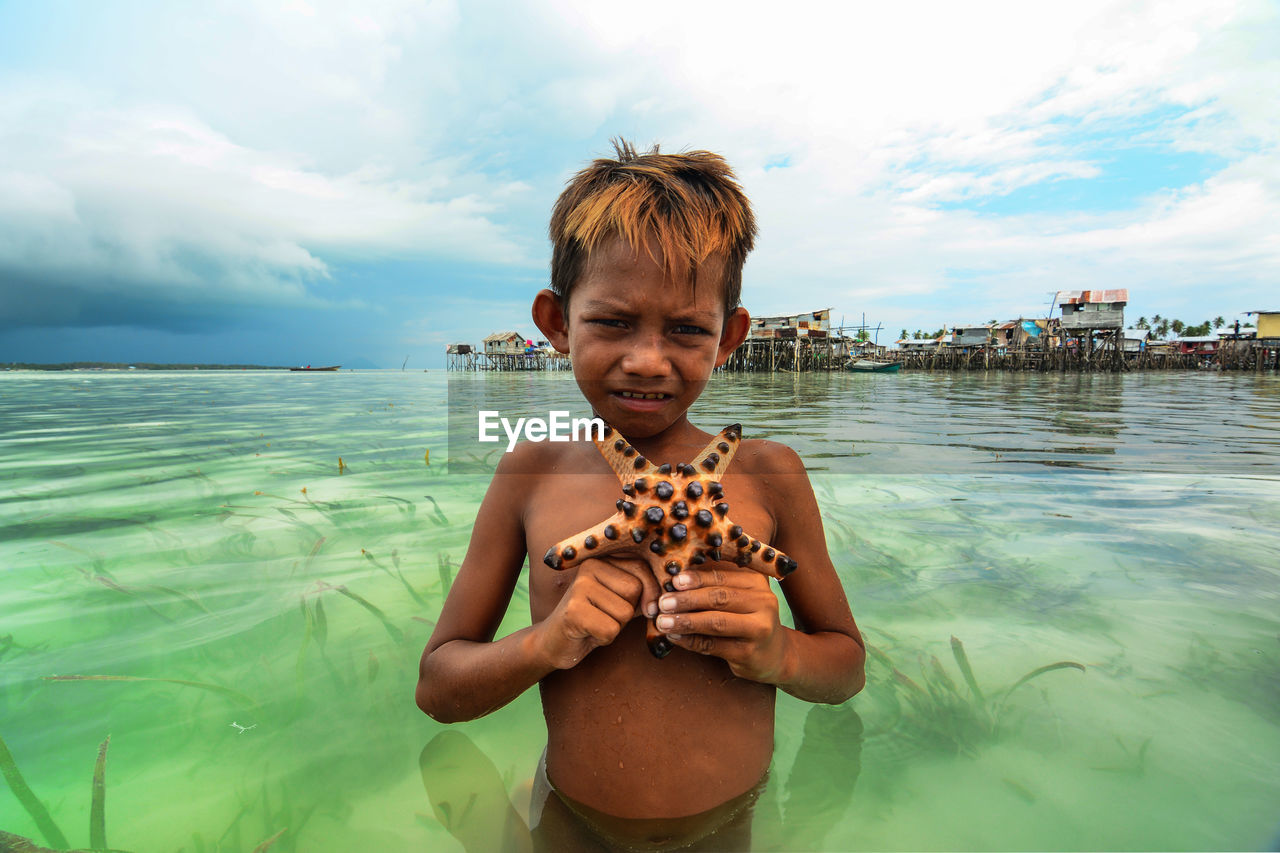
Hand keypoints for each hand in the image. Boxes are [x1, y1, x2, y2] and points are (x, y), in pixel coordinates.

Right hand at [534, 556, 660, 669]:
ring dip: (615, 626)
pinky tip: (588, 633)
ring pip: (624, 613)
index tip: (642, 607)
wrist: (555, 641)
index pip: (642, 570)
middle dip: (627, 612)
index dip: (650, 594)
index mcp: (602, 558)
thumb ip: (645, 590)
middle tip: (606, 615)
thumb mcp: (623, 599)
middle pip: (635, 591)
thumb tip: (671, 592)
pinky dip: (604, 638)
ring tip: (596, 622)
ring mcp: (579, 587)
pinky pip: (610, 629)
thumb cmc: (596, 619)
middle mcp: (589, 566)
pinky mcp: (573, 611)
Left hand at [654, 567, 791, 682]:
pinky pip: (714, 645)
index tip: (673, 581)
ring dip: (686, 621)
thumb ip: (714, 588)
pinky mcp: (750, 653)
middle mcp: (763, 603)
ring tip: (663, 622)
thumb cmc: (747, 620)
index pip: (722, 577)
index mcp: (757, 582)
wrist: (775, 655)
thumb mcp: (740, 599)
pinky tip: (674, 638)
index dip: (696, 579)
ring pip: (716, 622)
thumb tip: (673, 582)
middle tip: (662, 603)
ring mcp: (759, 629)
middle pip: (719, 598)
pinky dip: (691, 641)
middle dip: (687, 600)